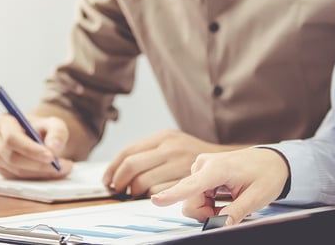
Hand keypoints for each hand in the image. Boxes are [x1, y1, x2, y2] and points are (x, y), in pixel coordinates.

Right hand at [0, 113, 73, 178]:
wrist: (38, 138)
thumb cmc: (43, 129)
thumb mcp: (55, 125)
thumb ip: (57, 133)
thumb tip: (53, 148)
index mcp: (4, 121)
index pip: (12, 138)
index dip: (30, 149)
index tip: (50, 156)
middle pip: (12, 157)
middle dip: (38, 165)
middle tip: (61, 166)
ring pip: (17, 171)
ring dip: (41, 173)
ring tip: (62, 168)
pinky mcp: (2, 170)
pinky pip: (18, 179)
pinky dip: (37, 178)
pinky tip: (51, 172)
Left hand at [102, 130, 239, 196]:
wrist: (226, 159)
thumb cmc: (192, 153)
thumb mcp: (171, 142)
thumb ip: (149, 151)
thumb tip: (117, 169)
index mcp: (163, 136)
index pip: (127, 152)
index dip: (113, 168)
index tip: (108, 179)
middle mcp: (170, 147)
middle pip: (131, 167)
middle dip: (119, 181)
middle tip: (117, 189)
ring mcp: (179, 163)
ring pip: (143, 182)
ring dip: (135, 191)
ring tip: (135, 192)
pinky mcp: (186, 180)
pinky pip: (159, 192)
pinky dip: (152, 196)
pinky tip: (154, 196)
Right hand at [150, 147, 288, 223]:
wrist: (272, 160)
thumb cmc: (267, 175)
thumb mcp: (256, 198)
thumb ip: (236, 212)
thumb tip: (220, 225)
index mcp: (218, 168)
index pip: (191, 185)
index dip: (172, 195)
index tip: (155, 200)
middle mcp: (203, 164)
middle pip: (189, 200)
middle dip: (205, 212)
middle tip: (227, 212)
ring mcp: (200, 166)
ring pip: (190, 199)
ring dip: (207, 208)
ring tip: (228, 202)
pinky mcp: (200, 171)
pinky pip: (194, 194)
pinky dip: (207, 202)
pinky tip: (222, 197)